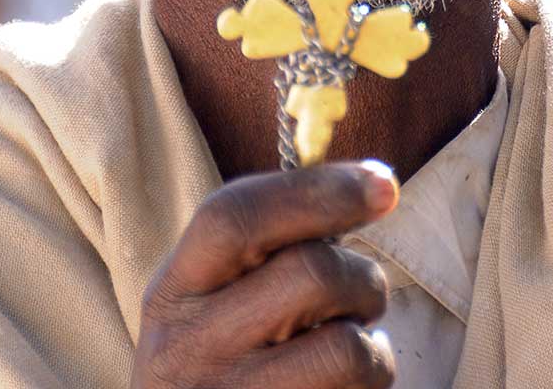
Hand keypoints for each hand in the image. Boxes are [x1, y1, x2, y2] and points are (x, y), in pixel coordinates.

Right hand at [131, 160, 399, 387]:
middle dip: (363, 276)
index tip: (381, 184)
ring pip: (345, 343)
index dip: (316, 190)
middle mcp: (187, 347)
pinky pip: (357, 386)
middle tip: (363, 295)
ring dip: (372, 336)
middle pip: (310, 273)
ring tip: (354, 342)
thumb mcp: (215, 303)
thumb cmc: (227, 362)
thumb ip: (268, 247)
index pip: (234, 217)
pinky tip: (348, 381)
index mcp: (172, 292)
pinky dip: (375, 375)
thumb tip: (375, 186)